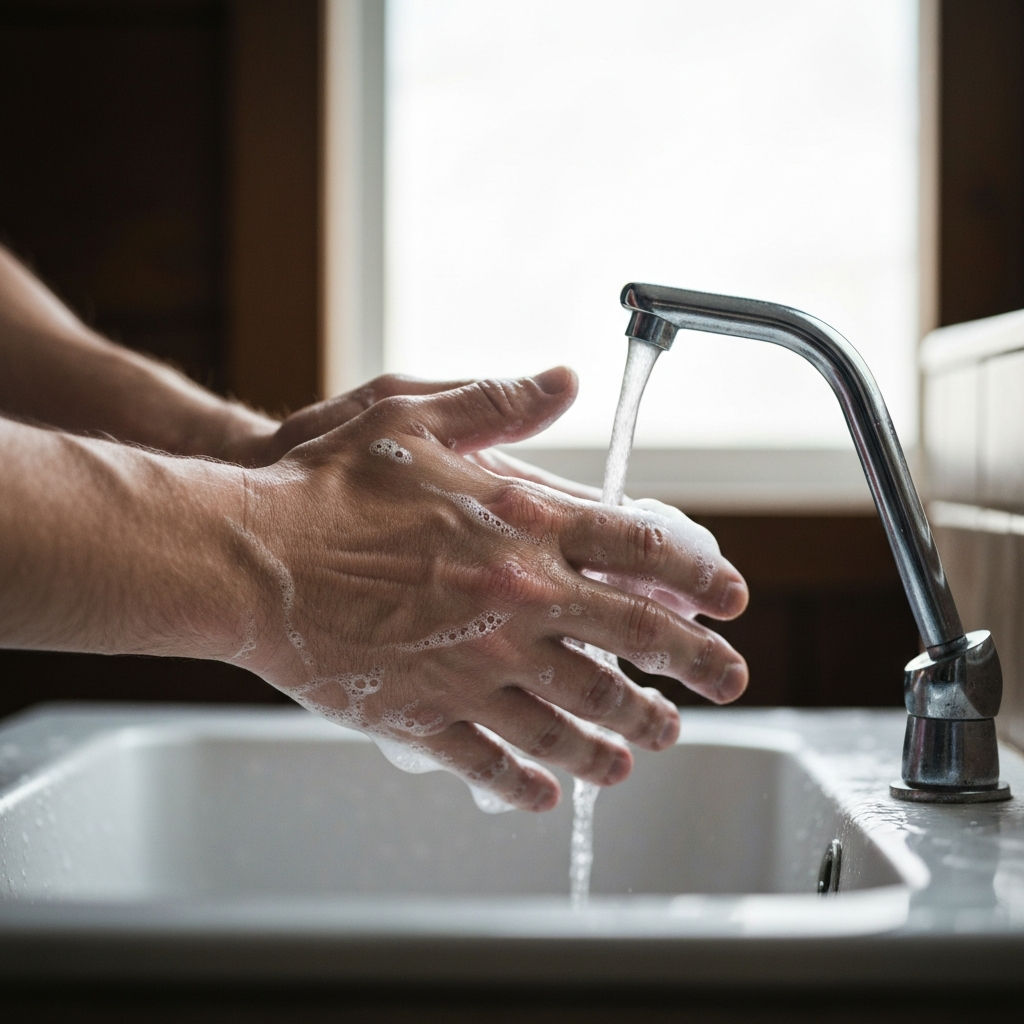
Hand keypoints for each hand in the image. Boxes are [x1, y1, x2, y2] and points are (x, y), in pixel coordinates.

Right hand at [232, 367, 748, 811]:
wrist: (250, 557)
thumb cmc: (325, 482)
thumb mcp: (414, 413)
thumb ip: (499, 401)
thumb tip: (563, 381)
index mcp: (525, 528)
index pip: (644, 555)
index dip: (702, 579)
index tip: (733, 601)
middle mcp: (520, 603)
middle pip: (635, 644)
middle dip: (697, 667)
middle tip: (730, 684)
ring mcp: (478, 668)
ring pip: (578, 717)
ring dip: (625, 736)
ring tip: (649, 748)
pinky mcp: (426, 716)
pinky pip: (493, 762)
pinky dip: (528, 783)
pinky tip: (548, 795)